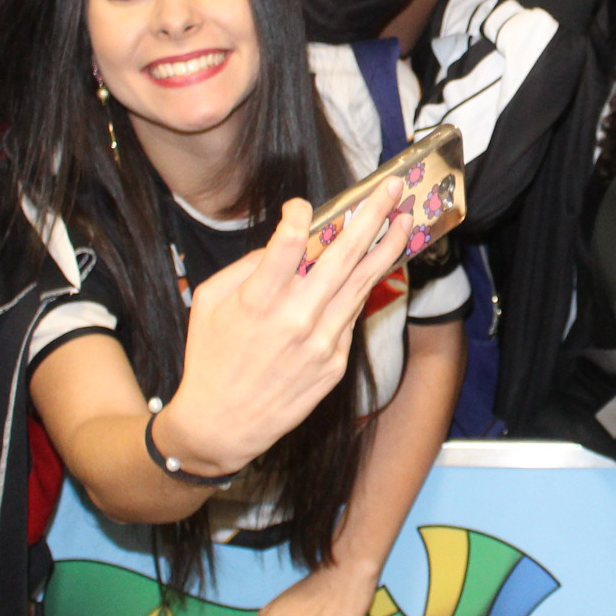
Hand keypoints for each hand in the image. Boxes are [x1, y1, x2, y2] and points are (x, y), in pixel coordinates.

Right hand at [156, 192, 409, 477]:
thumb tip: (284, 243)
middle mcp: (295, 319)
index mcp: (257, 301)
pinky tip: (378, 264)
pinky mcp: (335, 362)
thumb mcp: (209, 302)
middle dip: (371, 219)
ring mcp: (320, 343)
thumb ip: (247, 268)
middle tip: (391, 191)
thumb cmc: (212, 357)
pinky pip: (352, 315)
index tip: (304, 206)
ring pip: (362, 285)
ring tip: (406, 221)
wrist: (222, 424)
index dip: (301, 216)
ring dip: (387, 249)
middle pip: (342, 258)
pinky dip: (365, 287)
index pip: (289, 244)